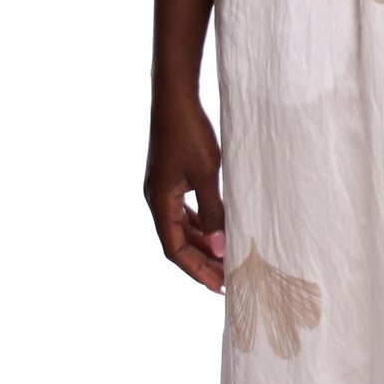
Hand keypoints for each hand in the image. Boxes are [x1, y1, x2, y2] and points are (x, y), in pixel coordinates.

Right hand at [146, 90, 226, 290]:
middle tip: (227, 279)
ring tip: (225, 258)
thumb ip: (214, 212)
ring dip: (202, 244)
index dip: (196, 270)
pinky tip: (217, 229)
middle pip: (177, 241)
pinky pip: (184, 211)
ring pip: (181, 227)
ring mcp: (162, 189)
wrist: (175, 98)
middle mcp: (156, 199)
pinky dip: (200, 224)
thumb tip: (221, 247)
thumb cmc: (190, 133)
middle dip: (201, 262)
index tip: (219, 286)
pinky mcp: (170, 178)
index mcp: (160, 202)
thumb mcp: (206, 175)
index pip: (174, 249)